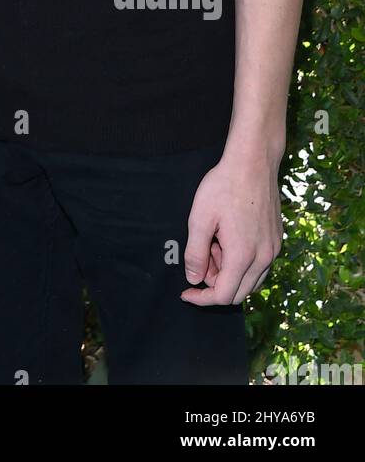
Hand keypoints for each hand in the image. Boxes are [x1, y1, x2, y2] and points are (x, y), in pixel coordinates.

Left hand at [180, 154, 281, 306]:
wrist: (253, 162)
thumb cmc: (224, 186)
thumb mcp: (200, 218)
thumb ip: (195, 253)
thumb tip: (194, 279)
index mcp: (243, 256)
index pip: (223, 296)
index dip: (202, 299)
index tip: (186, 292)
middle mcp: (264, 258)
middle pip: (238, 293)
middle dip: (214, 283)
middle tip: (201, 255)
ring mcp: (273, 250)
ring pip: (250, 281)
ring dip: (228, 272)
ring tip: (214, 242)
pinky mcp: (276, 240)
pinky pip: (259, 266)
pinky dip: (241, 263)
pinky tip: (228, 238)